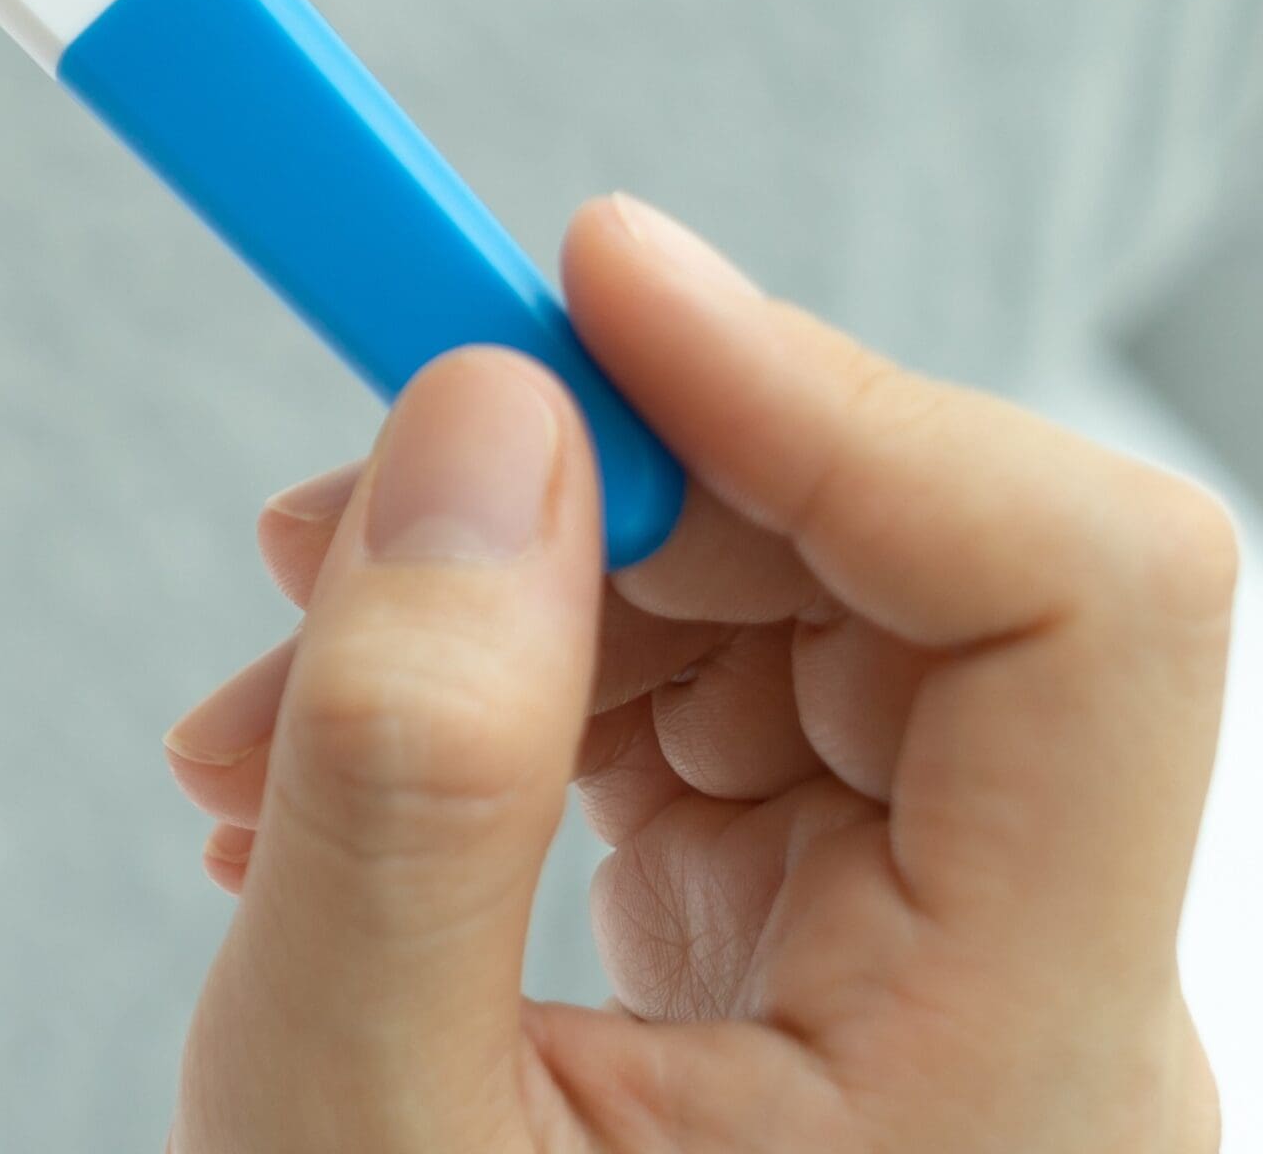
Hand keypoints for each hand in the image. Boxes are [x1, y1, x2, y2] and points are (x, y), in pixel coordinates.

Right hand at [164, 196, 1230, 1152]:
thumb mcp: (361, 1128)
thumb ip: (417, 771)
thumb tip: (476, 421)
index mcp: (1029, 1075)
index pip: (1076, 595)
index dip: (829, 388)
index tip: (573, 278)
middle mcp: (1036, 1009)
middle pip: (900, 573)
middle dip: (600, 488)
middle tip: (337, 497)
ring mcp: (936, 989)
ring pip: (784, 625)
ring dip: (516, 591)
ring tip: (270, 697)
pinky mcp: (823, 972)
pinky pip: (712, 724)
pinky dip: (518, 690)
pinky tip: (335, 767)